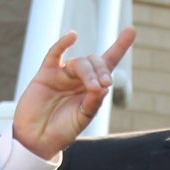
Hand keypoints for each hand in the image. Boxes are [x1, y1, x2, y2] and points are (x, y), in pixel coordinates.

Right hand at [11, 27, 135, 159]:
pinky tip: (72, 36)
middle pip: (95, 63)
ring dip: (89, 73)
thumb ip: (93, 102)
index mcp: (92, 88)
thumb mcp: (83, 118)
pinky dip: (63, 43)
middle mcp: (79, 78)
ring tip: (93, 88)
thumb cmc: (62, 130)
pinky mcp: (46, 74)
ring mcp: (63, 75)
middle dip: (102, 71)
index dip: (119, 47)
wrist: (37, 139)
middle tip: (103, 86)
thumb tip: (104, 85)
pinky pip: (55, 54)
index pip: (108, 63)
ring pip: (80, 63)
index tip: (131, 30)